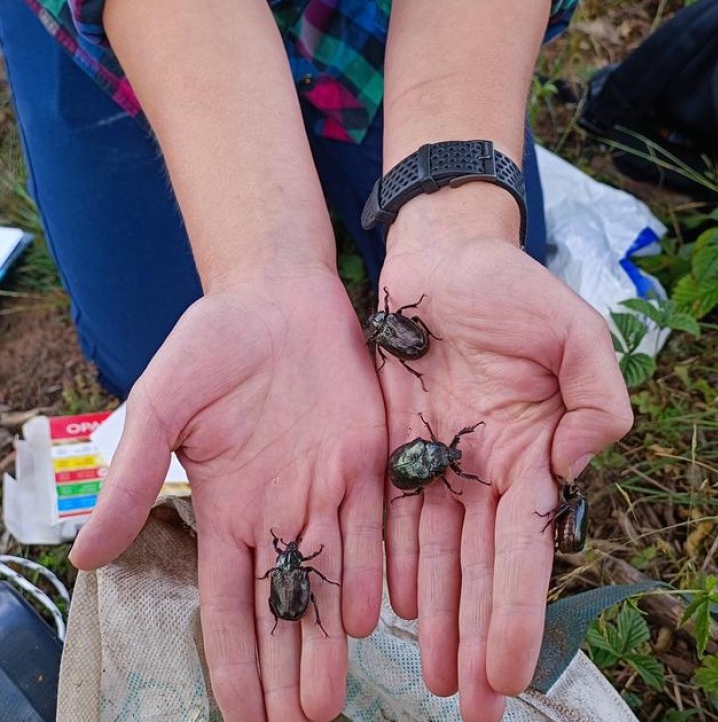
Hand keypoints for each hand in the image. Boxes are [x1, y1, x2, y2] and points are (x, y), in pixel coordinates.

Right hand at [70, 269, 386, 721]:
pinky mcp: (368, 459)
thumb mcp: (162, 406)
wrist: (276, 296)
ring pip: (329, 578)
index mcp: (229, 506)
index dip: (232, 658)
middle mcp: (280, 509)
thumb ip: (132, 477)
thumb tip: (85, 555)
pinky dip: (372, 568)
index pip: (229, 600)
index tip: (240, 716)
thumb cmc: (213, 344)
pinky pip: (373, 523)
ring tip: (327, 698)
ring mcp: (325, 487)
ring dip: (328, 639)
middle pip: (282, 605)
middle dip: (286, 667)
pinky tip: (372, 616)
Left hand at [379, 189, 632, 721]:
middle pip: (478, 569)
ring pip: (432, 553)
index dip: (517, 610)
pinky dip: (390, 561)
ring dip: (435, 616)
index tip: (513, 672)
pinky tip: (389, 608)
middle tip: (472, 706)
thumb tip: (572, 465)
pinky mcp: (389, 445)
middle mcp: (482, 470)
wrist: (443, 260)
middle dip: (477, 636)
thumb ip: (598, 398)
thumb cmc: (512, 290)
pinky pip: (387, 512)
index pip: (524, 548)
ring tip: (433, 674)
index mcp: (529, 452)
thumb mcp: (576, 334)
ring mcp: (434, 461)